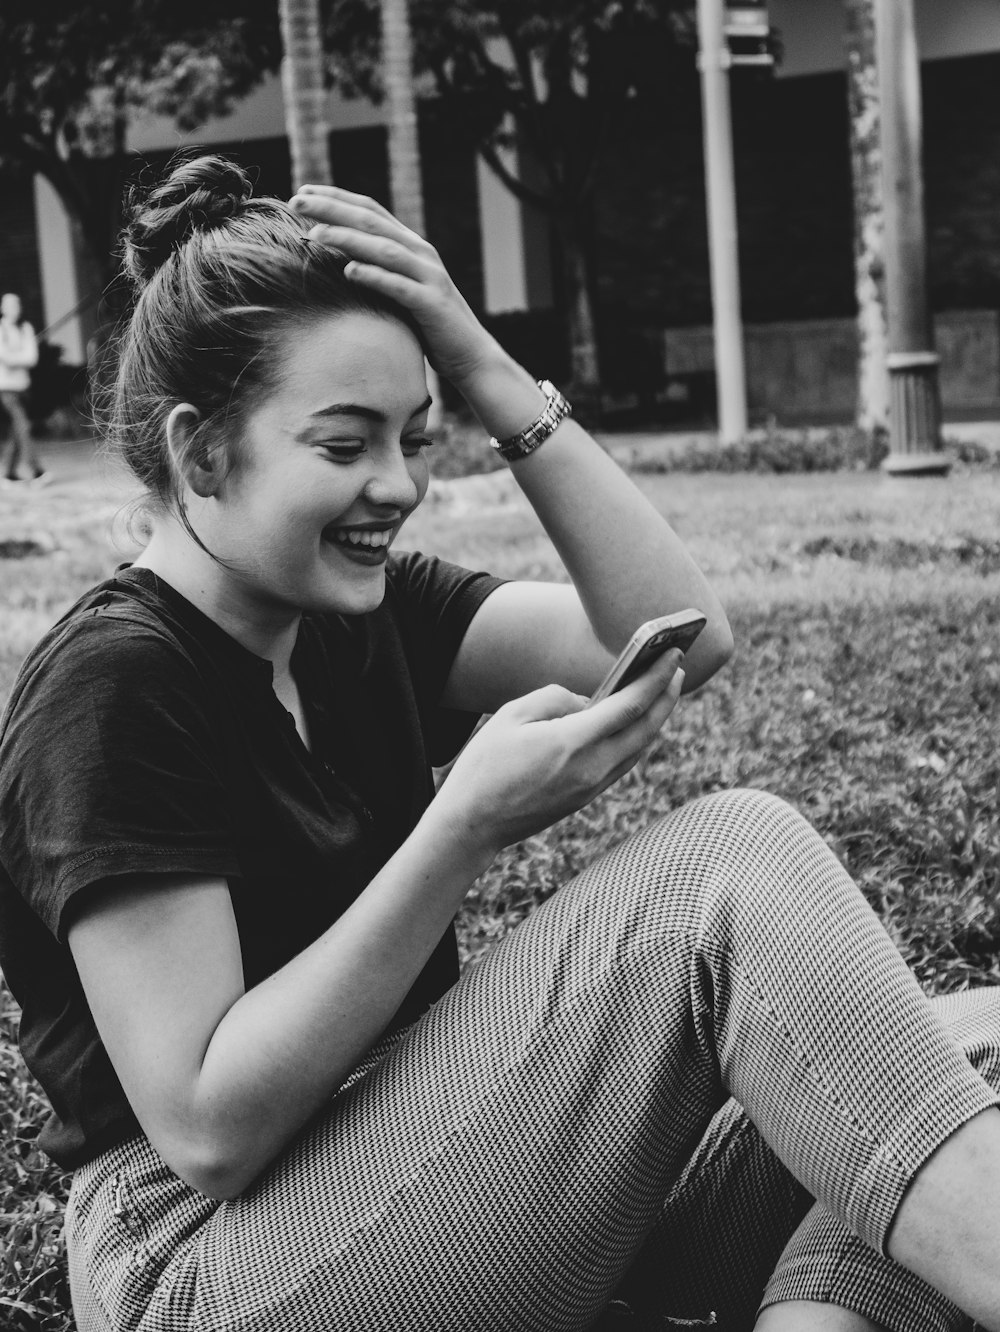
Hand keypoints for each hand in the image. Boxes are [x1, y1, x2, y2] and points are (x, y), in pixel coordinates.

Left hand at [289, 184, 501, 385]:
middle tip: (296, 201)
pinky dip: (375, 276)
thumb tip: (344, 258)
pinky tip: (350, 271)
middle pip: (371, 222)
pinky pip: (400, 287)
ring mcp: (428, 277)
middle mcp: (421, 254)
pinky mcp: (432, 305)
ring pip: (384, 249)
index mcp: (412, 246)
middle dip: (332, 209)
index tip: (303, 192)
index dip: (336, 198)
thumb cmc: (429, 326)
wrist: (470, 355)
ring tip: (314, 234)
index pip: (370, 211)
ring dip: (347, 238)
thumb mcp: (403, 289)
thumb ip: (382, 269)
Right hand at [434, 649, 685, 855]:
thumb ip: (556, 699)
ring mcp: (592, 786)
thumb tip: (586, 702)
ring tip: (662, 691)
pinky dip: (636, 737)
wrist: (472, 823)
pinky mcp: (586, 796)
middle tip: (678, 667)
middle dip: (667, 695)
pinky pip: (623, 762)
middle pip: (646, 728)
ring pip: (638, 748)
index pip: (631, 705)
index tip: (674, 654)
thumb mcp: (512, 714)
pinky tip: (635, 723)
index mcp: (573, 742)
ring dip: (655, 718)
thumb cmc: (485, 765)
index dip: (656, 678)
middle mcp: (592, 768)